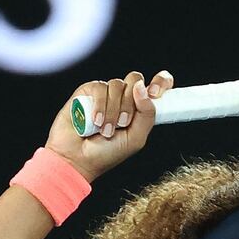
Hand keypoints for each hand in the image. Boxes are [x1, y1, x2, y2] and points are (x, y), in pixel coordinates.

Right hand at [44, 70, 173, 181]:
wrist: (78, 159)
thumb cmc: (107, 153)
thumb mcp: (136, 138)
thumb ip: (147, 114)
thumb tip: (142, 88)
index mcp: (139, 108)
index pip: (156, 85)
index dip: (161, 82)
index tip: (156, 93)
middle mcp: (123, 98)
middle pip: (135, 79)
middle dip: (131, 102)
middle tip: (123, 123)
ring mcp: (105, 93)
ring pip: (117, 84)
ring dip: (114, 111)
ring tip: (106, 130)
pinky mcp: (87, 91)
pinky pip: (100, 87)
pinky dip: (100, 106)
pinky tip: (95, 121)